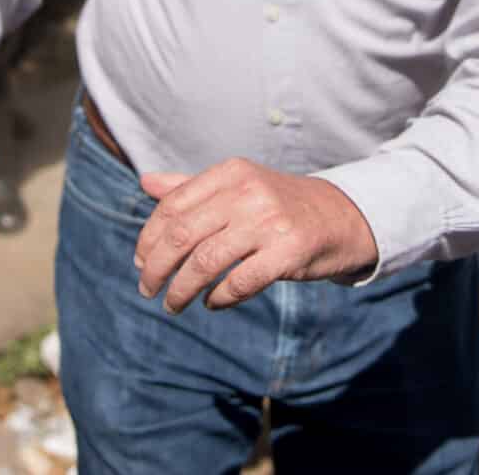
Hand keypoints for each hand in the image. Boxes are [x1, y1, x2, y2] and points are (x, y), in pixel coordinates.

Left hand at [134, 159, 378, 313]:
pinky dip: (218, 298)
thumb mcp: (237, 185)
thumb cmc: (277, 204)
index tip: (140, 262)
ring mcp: (269, 222)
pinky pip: (239, 282)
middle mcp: (248, 192)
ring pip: (205, 262)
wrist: (339, 216)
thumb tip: (145, 181)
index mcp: (230, 173)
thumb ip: (191, 187)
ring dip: (181, 289)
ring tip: (172, 305)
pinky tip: (211, 303)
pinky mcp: (288, 253)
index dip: (148, 238)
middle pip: (182, 235)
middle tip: (147, 289)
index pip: (172, 206)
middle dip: (156, 268)